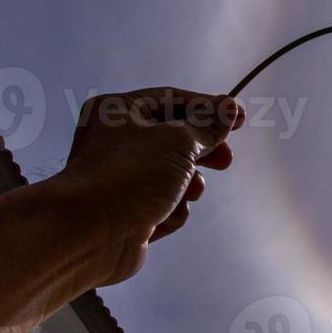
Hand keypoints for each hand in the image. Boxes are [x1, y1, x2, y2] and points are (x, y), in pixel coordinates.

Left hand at [45, 87, 242, 286]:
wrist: (91, 233)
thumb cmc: (130, 175)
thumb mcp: (179, 141)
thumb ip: (208, 126)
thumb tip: (229, 109)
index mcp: (117, 111)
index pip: (172, 99)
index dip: (209, 107)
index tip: (240, 117)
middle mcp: (114, 141)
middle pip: (173, 138)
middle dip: (201, 151)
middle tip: (226, 159)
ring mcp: (121, 178)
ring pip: (172, 174)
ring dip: (187, 185)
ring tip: (190, 191)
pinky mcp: (128, 211)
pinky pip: (164, 203)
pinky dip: (171, 210)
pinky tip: (162, 216)